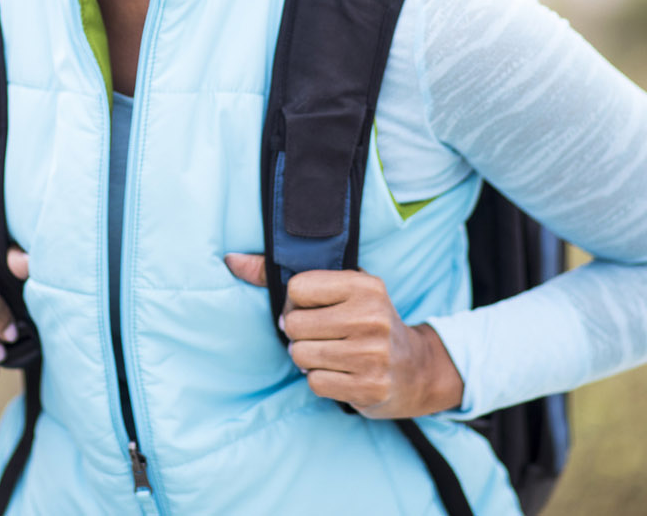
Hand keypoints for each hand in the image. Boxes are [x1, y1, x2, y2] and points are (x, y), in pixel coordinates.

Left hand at [223, 253, 463, 417]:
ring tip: (332, 354)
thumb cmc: (366, 321)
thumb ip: (281, 273)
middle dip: (300, 335)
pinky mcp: (371, 387)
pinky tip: (342, 373)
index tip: (311, 309)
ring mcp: (373, 354)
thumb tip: (231, 260)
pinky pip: (315, 383)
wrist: (416, 369)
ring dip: (308, 359)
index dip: (295, 302)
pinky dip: (320, 380)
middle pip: (294, 325)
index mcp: (363, 284)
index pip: (297, 287)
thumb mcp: (339, 289)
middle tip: (321, 336)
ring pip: (301, 356)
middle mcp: (371, 316)